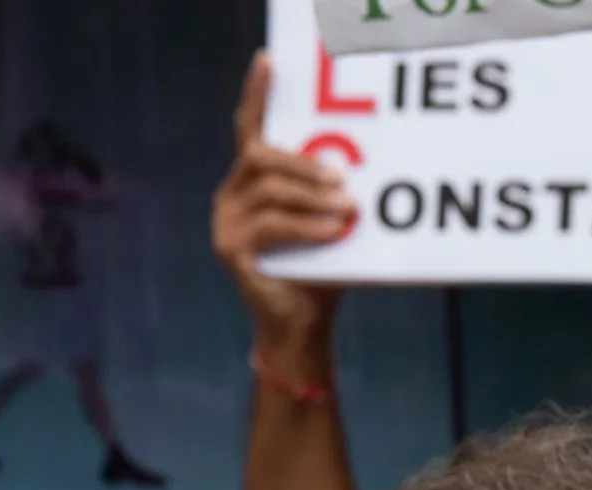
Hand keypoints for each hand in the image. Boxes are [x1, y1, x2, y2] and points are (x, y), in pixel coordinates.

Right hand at [213, 52, 348, 364]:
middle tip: (341, 177)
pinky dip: (307, 226)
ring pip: (268, 188)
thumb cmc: (322, 272)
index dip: (257, 95)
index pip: (250, 130)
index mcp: (253, 182)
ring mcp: (227, 220)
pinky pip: (269, 223)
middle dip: (303, 162)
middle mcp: (233, 194)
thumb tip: (364, 174)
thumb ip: (335, 197)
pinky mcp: (230, 247)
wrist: (302, 325)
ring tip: (347, 209)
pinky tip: (334, 231)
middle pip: (258, 155)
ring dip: (313, 197)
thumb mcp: (333, 225)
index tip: (269, 62)